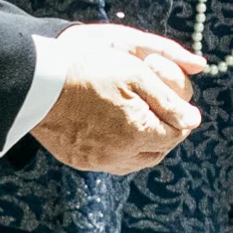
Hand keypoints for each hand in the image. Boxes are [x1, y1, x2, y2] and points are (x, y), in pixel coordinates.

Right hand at [32, 24, 201, 176]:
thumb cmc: (90, 70)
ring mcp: (97, 160)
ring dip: (144, 145)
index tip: (180, 106)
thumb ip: (168, 101)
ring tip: (143, 124)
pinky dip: (121, 151)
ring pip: (134, 161)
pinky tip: (118, 133)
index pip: (175, 134)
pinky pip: (110, 162)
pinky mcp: (80, 161)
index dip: (182, 119)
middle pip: (157, 152)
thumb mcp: (136, 75)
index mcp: (138, 132)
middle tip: (165, 115)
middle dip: (166, 134)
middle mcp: (119, 154)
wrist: (39, 83)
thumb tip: (193, 120)